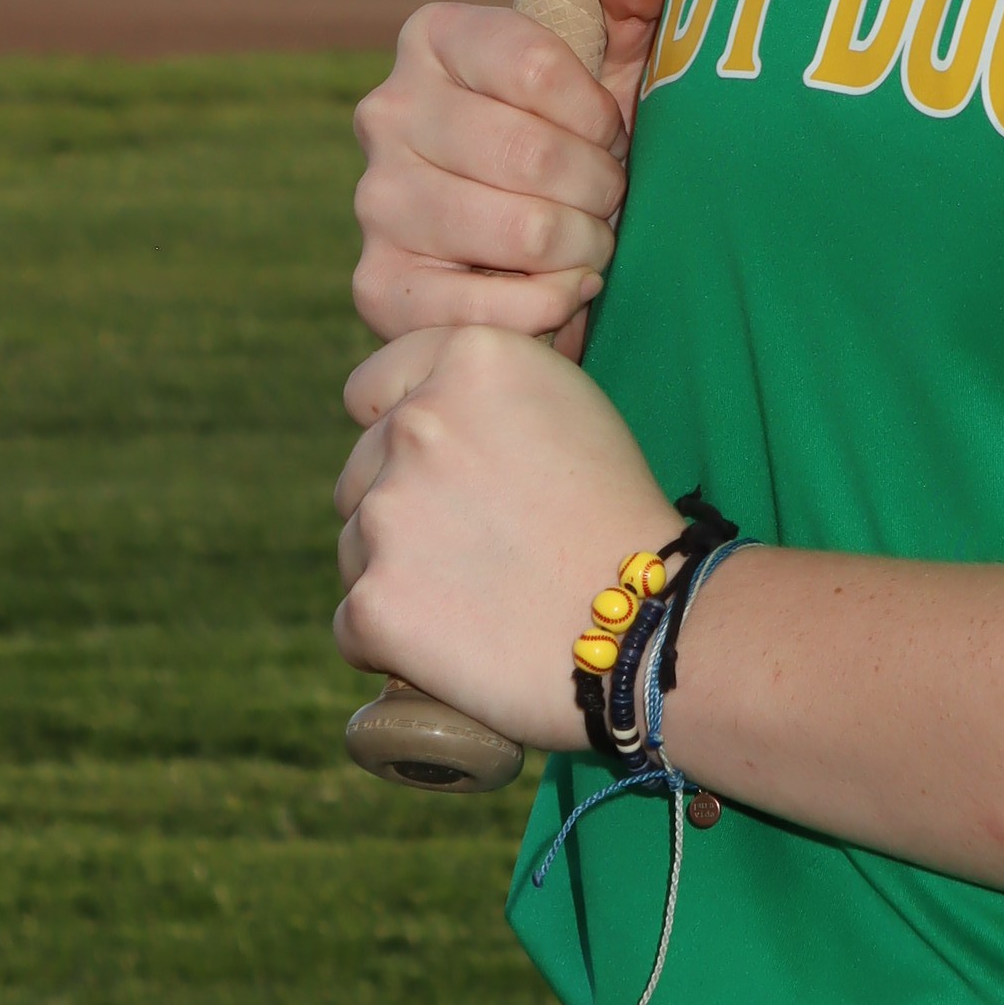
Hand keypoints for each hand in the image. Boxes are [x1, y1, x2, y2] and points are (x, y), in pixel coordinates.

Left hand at [334, 323, 667, 752]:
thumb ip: (482, 396)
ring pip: (354, 545)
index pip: (372, 388)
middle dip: (402, 506)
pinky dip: (393, 642)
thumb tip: (422, 408)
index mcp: (470, 360)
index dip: (402, 430)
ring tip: (480, 596)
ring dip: (396, 572)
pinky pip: (354, 623)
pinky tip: (458, 643)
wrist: (649, 625)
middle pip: (361, 470)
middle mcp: (417, 421)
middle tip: (481, 545)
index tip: (443, 470)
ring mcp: (387, 512)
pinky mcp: (374, 600)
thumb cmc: (619, 518)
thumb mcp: (567, 406)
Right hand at [351, 0, 667, 356]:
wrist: (515, 248)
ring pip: (524, 231)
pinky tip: (562, 288)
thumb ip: (633, 11)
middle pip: (532, 154)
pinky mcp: (379, 285)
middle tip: (610, 199)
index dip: (597, 113)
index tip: (611, 134)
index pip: (536, 67)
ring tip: (590, 240)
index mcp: (434, 37)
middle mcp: (387, 111)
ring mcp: (375, 200)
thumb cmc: (571, 142)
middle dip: (600, 187)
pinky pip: (492, 308)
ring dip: (585, 246)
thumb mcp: (610, 71)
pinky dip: (552, 306)